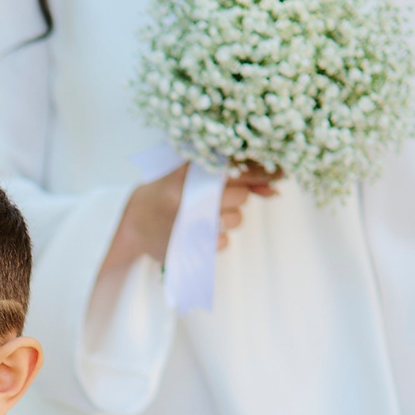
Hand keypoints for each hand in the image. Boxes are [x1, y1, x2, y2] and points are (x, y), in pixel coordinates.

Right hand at [115, 162, 279, 264]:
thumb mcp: (194, 172)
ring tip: (203, 215)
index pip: (239, 169)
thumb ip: (236, 175)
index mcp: (191, 171)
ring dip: (227, 218)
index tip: (281, 174)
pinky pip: (224, 241)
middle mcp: (189, 194)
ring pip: (235, 219)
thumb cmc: (169, 191)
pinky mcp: (191, 245)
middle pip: (240, 197)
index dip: (263, 173)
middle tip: (211, 198)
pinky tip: (200, 232)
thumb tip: (275, 187)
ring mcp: (190, 221)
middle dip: (234, 198)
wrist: (133, 221)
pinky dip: (217, 237)